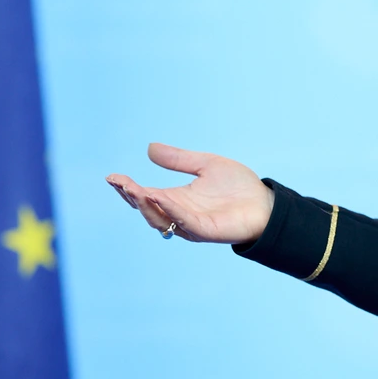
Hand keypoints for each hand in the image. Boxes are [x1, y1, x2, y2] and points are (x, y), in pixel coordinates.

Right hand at [106, 144, 274, 243]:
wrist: (265, 202)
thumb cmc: (239, 187)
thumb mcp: (206, 165)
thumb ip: (179, 159)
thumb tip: (150, 148)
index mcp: (176, 198)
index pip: (145, 195)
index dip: (127, 187)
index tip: (112, 176)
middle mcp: (178, 213)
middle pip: (146, 208)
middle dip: (131, 196)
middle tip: (118, 182)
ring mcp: (190, 224)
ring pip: (160, 218)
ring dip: (146, 204)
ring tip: (135, 189)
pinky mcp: (204, 230)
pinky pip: (183, 222)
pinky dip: (171, 210)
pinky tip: (161, 197)